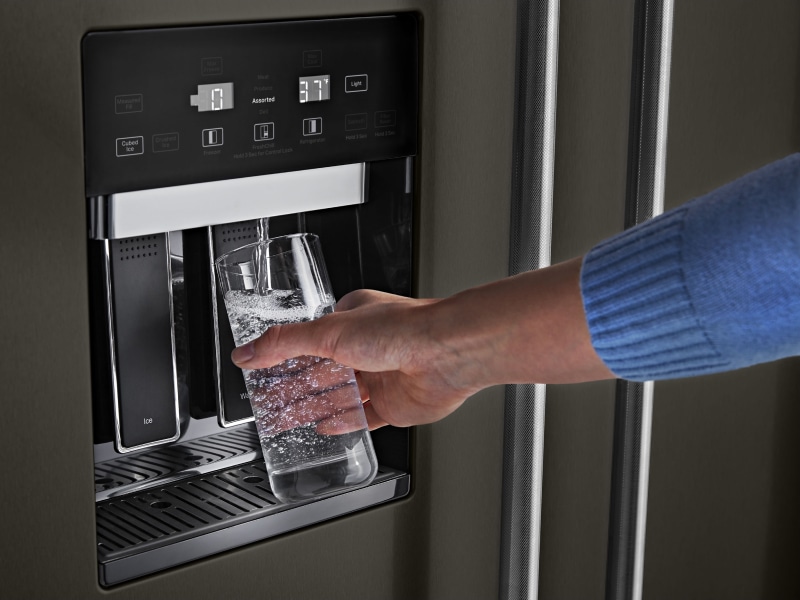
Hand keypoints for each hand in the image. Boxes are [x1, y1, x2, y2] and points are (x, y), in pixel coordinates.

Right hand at [232, 289, 482, 430]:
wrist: (447, 353)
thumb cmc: (403, 329)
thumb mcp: (329, 332)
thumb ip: (284, 343)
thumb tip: (246, 351)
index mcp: (353, 319)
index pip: (309, 339)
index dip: (284, 356)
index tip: (261, 370)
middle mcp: (368, 346)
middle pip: (322, 371)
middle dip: (293, 387)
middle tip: (266, 402)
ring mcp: (381, 376)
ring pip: (339, 396)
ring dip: (311, 407)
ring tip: (283, 420)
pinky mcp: (394, 404)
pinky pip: (363, 416)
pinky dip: (343, 422)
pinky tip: (324, 427)